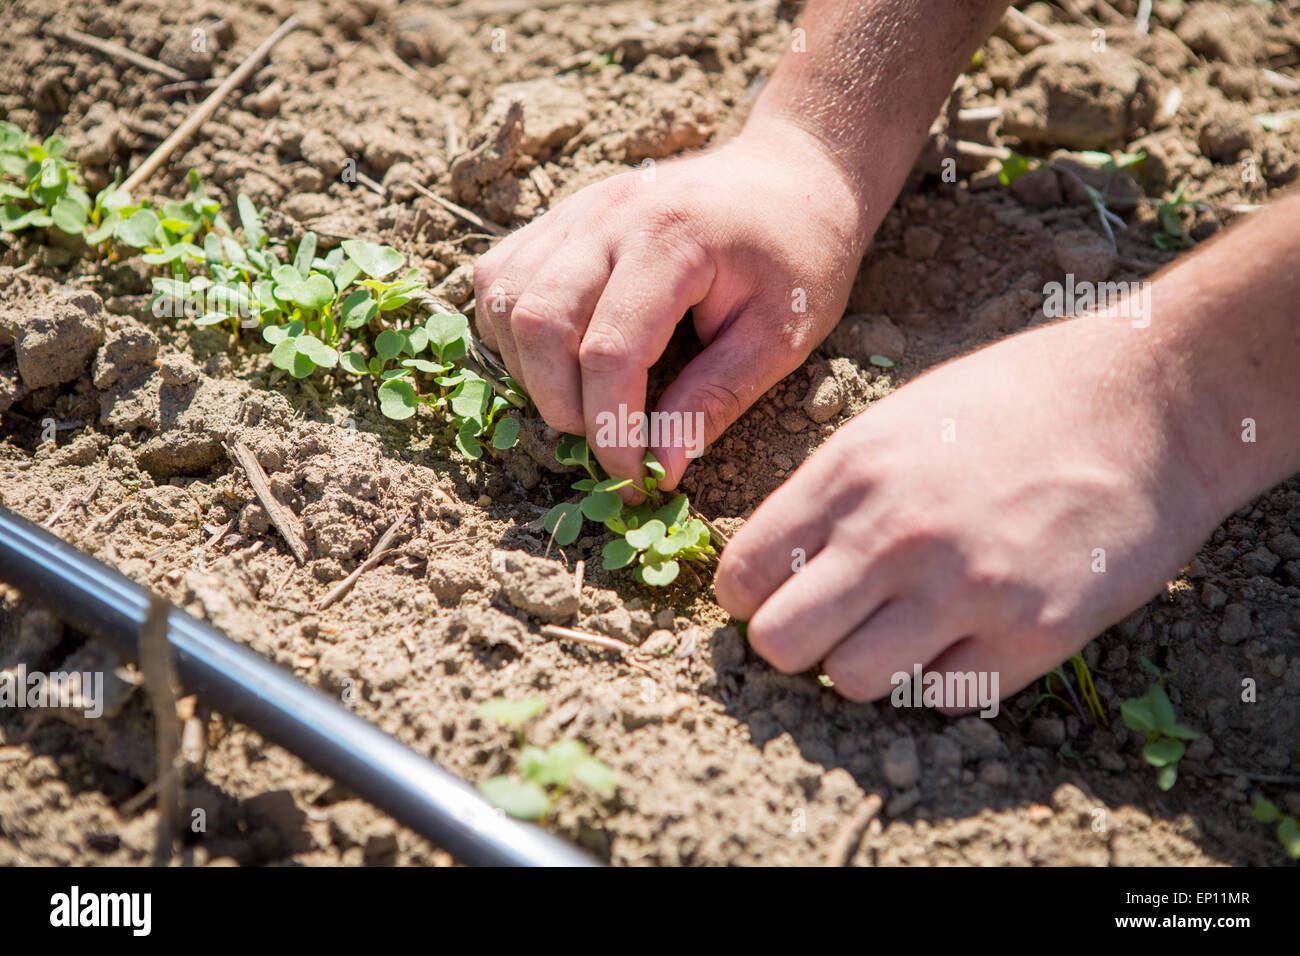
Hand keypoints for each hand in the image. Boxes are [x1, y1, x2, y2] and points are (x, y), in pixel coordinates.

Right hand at [472, 117, 874, 488]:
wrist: (788, 176)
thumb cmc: (798, 258)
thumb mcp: (779, 337)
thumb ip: (716, 400)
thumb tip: (662, 469)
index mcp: (672, 240)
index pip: (611, 350)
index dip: (610, 427)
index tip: (634, 476)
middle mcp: (609, 216)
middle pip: (538, 322)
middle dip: (560, 405)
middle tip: (604, 442)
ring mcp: (577, 211)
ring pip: (504, 300)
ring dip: (528, 372)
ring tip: (581, 404)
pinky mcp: (560, 217)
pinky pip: (499, 276)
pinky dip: (510, 331)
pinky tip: (555, 360)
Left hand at [714, 312, 1227, 707]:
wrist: (1149, 400)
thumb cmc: (1014, 402)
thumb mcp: (897, 421)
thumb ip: (829, 494)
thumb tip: (773, 566)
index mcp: (851, 473)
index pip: (742, 576)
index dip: (752, 596)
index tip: (780, 593)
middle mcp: (896, 536)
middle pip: (780, 645)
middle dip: (795, 644)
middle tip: (831, 625)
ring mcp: (965, 590)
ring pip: (853, 683)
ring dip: (868, 666)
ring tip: (903, 630)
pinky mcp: (1033, 634)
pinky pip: (944, 696)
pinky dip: (945, 675)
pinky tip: (970, 630)